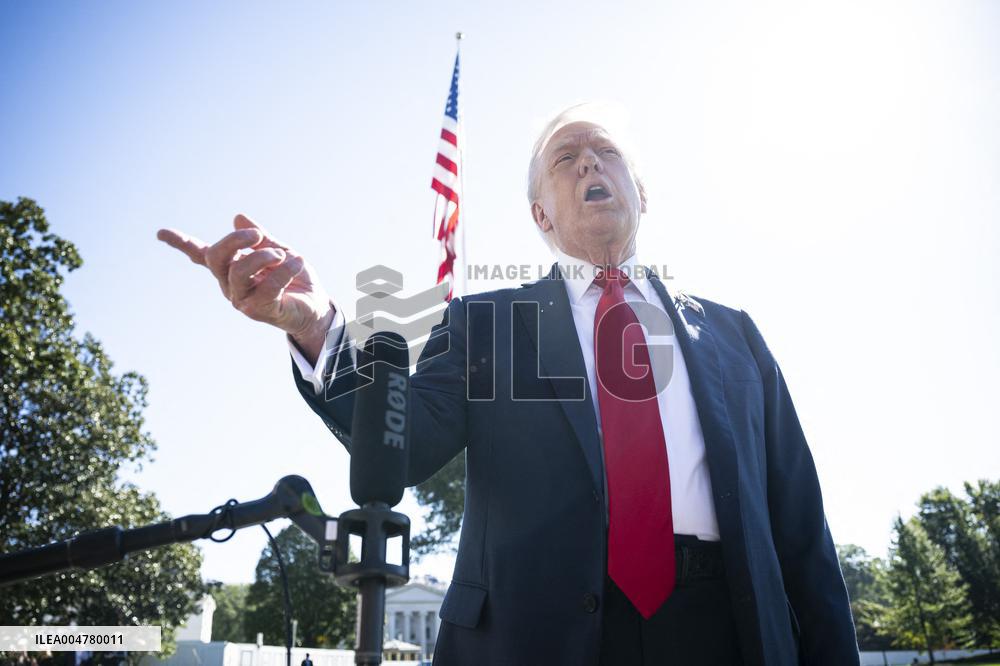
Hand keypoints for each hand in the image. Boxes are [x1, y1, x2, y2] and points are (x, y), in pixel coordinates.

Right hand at [157, 214, 334, 350]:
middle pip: (217, 258)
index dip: (181, 243)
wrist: (315, 306)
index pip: (201, 255)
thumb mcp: (278, 250)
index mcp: (230, 268)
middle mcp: (230, 285)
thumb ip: (261, 238)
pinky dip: (285, 270)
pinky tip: (298, 261)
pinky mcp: (261, 311)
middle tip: (257, 235)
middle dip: (234, 241)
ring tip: (284, 254)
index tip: (160, 233)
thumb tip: (238, 217)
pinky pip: (267, 287)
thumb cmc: (294, 276)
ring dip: (263, 257)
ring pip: (239, 272)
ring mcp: (242, 300)